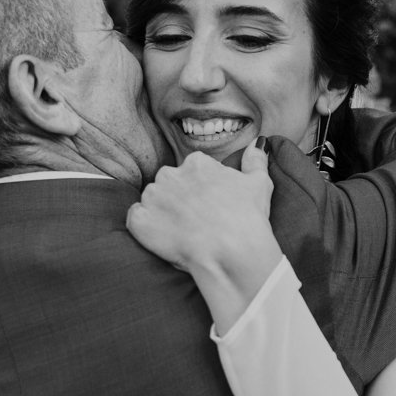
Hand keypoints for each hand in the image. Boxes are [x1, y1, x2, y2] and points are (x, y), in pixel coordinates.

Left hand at [126, 145, 276, 273]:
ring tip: (181, 232)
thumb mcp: (259, 183)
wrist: (230, 252)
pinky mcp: (139, 221)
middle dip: (177, 200)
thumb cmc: (247, 218)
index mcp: (196, 163)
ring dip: (161, 214)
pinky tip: (164, 238)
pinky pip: (136, 220)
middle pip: (169, 184)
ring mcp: (152, 197)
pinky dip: (145, 228)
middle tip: (195, 222)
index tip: (208, 207)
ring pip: (151, 201)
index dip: (199, 192)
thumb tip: (257, 143)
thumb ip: (255, 160)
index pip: (191, 172)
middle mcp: (170, 174)